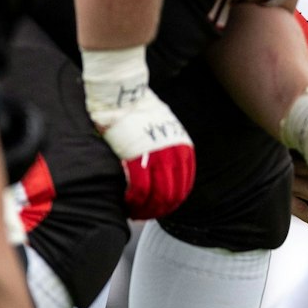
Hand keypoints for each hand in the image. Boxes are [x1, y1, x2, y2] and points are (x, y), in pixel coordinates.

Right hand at [82, 47, 193, 219]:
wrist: (123, 92)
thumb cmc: (139, 108)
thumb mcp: (165, 126)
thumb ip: (167, 144)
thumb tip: (162, 162)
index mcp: (182, 146)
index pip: (185, 182)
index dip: (173, 200)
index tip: (161, 206)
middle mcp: (174, 153)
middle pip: (174, 194)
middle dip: (161, 209)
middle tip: (147, 214)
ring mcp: (156, 156)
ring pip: (158, 196)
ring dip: (148, 209)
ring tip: (136, 213)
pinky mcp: (136, 157)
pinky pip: (140, 189)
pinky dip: (135, 201)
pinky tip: (128, 205)